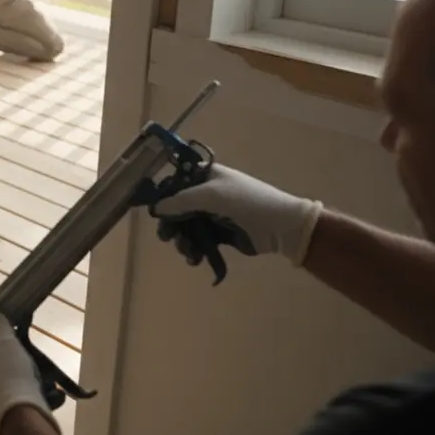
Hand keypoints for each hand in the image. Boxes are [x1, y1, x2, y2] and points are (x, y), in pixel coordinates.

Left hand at [0, 315, 60, 434]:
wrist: (21, 423)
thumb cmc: (9, 379)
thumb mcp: (8, 347)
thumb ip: (0, 329)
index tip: (8, 348)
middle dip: (12, 371)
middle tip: (30, 365)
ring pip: (4, 395)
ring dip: (24, 388)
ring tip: (46, 384)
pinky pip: (12, 411)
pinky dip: (27, 404)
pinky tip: (49, 399)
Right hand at [152, 163, 323, 266]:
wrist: (281, 226)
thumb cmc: (247, 201)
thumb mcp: (212, 195)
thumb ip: (181, 200)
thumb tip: (156, 208)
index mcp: (206, 177)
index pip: (176, 182)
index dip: (163, 195)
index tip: (155, 211)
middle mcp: (207, 194)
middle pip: (177, 208)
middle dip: (171, 224)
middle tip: (167, 237)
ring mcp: (213, 215)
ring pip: (186, 227)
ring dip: (182, 241)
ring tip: (187, 253)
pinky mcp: (220, 234)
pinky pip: (199, 241)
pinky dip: (194, 250)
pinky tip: (195, 259)